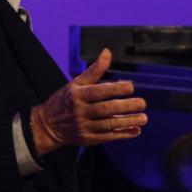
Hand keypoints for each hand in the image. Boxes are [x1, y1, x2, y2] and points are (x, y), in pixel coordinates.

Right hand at [30, 48, 146, 155]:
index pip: (99, 91)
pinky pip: (107, 137)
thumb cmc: (66, 100)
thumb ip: (95, 70)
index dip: (115, 89)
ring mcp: (83, 127)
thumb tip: (107, 52)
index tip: (131, 87)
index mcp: (77, 95)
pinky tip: (135, 131)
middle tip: (142, 103)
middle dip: (125, 107)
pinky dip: (122, 135)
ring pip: (108, 125)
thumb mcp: (76, 82)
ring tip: (143, 118)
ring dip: (127, 122)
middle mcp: (80, 111)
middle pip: (105, 109)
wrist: (48, 126)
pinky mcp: (87, 139)